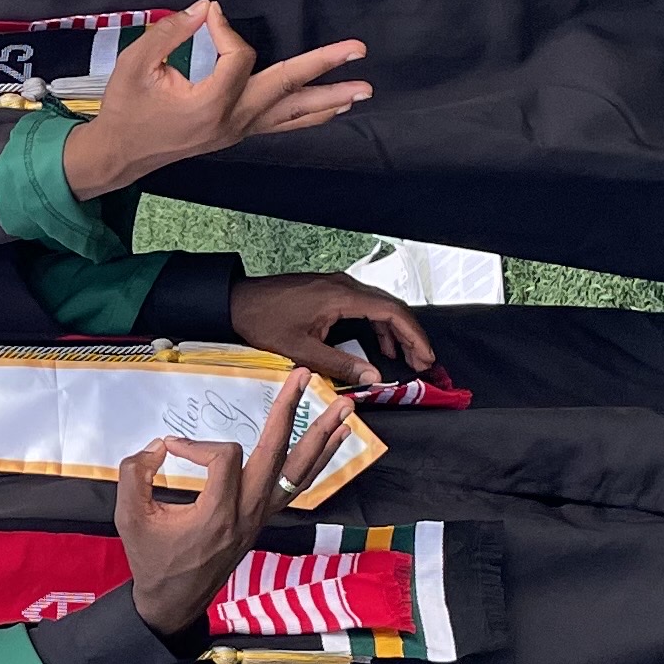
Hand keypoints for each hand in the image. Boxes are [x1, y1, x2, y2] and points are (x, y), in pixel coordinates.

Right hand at [58, 3, 369, 196]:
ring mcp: (239, 130)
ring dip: (329, 100)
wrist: (119, 153)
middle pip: (286, 88)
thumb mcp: (135, 63)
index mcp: (210, 103)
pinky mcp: (237, 133)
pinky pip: (282, 125)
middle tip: (359, 50)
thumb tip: (205, 9)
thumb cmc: (125, 108)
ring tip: (362, 90)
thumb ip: (170, 31)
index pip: (238, 56)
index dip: (225, 29)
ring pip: (292, 114)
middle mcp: (233, 120)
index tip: (206, 15)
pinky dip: (309, 116)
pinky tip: (331, 109)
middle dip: (325, 66)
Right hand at [112, 371, 352, 637]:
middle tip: (302, 374)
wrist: (174, 601)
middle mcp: (247, 514)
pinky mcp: (264, 517)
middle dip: (289, 411)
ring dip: (322, 436)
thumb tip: (159, 447)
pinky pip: (299, 484)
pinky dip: (319, 459)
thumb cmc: (151, 561)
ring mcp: (261, 517)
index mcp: (217, 515)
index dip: (195, 444)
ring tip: (344, 405)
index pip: (222, 457)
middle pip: (277, 454)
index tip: (168, 449)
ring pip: (299, 471)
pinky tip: (336, 437)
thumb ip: (135, 474)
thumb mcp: (129, 517)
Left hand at [227, 272, 435, 388]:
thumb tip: (374, 378)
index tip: (426, 357)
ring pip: (379, 306)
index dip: (414, 336)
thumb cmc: (265, 323)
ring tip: (407, 358)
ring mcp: (337, 285)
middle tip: (423, 362)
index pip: (392, 312)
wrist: (237, 301)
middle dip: (411, 335)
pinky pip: (364, 305)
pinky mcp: (330, 290)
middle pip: (391, 307)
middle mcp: (345, 286)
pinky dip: (378, 324)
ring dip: (396, 331)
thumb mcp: (303, 350)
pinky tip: (380, 345)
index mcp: (342, 296)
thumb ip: (341, 364)